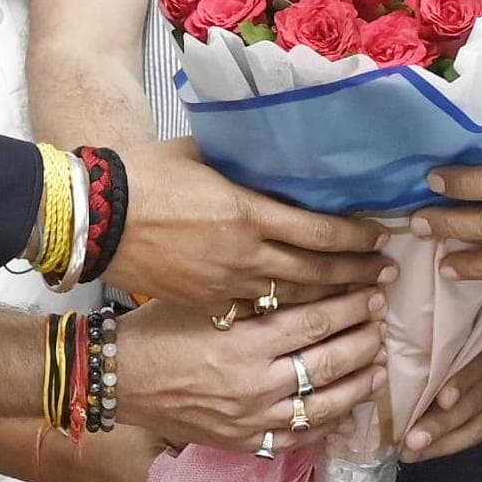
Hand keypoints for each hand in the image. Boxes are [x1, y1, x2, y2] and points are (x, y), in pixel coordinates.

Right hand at [110, 139, 386, 306]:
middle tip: (386, 277)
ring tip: (363, 308)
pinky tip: (309, 328)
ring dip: (334, 306)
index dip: (356, 238)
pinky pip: (260, 317)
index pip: (321, 232)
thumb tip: (276, 154)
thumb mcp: (202, 156)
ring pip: (295, 303)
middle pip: (318, 274)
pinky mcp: (207, 307)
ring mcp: (226, 288)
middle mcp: (245, 256)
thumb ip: (244, 162)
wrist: (94, 221)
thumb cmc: (145, 177)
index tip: (379, 239)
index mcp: (249, 213)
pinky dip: (290, 321)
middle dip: (358, 276)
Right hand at [117, 292, 382, 452]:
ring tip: (378, 368)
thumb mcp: (207, 300)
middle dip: (364, 342)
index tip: (373, 293)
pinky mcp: (243, 441)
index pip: (317, 322)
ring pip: (323, 406)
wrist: (116, 378)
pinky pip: (296, 438)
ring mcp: (251, 419)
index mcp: (247, 342)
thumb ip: (256, 298)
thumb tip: (306, 282)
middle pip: (329, 363)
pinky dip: (326, 425)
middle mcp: (256, 384)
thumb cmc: (156, 328)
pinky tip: (344, 411)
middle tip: (383, 324)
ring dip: (357, 386)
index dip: (352, 307)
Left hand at [403, 321, 481, 460]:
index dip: (462, 381)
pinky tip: (423, 452)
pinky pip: (477, 431)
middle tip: (411, 440)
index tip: (441, 399)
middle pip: (477, 399)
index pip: (480, 361)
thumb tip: (388, 355)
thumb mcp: (452, 316)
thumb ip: (432, 333)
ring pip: (478, 422)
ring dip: (442, 441)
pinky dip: (449, 444)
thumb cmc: (462, 315)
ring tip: (412, 452)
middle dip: (443, 423)